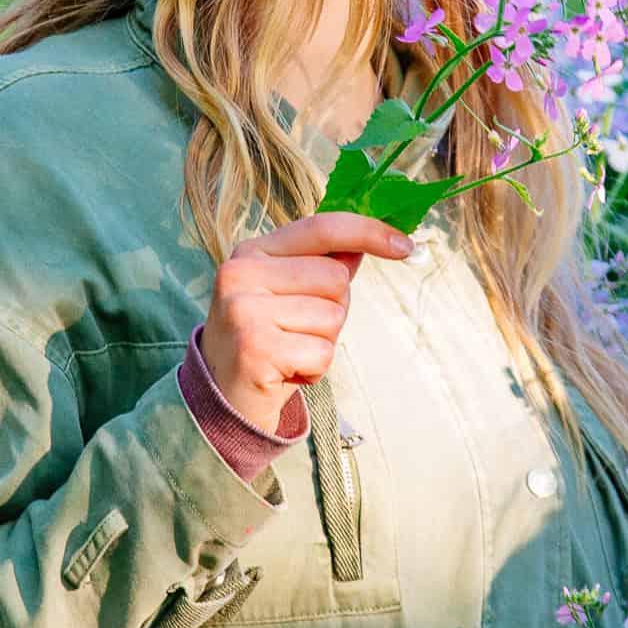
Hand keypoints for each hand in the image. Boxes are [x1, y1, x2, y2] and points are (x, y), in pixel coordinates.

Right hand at [199, 212, 414, 436]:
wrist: (223, 400)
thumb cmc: (265, 342)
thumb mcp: (287, 295)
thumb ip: (323, 266)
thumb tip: (368, 242)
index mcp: (251, 252)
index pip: (321, 227)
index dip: (368, 232)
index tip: (404, 245)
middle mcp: (241, 274)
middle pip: (336, 278)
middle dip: (333, 310)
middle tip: (298, 331)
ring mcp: (244, 310)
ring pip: (333, 317)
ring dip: (322, 343)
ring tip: (290, 352)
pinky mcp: (255, 347)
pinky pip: (322, 352)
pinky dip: (315, 369)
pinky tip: (286, 372)